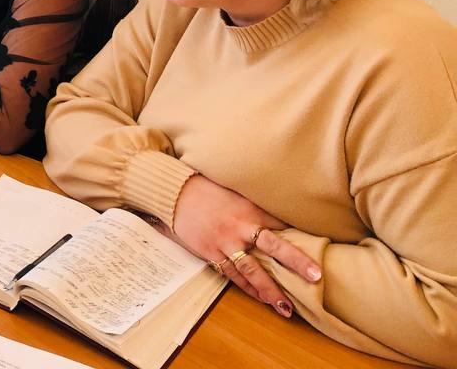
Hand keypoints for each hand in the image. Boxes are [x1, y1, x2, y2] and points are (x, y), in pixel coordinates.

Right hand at [168, 174, 322, 318]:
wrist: (176, 193)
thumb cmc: (206, 190)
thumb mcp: (235, 191)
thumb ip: (256, 205)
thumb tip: (278, 218)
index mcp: (249, 208)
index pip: (281, 223)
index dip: (300, 236)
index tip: (320, 247)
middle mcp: (240, 226)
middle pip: (274, 246)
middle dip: (296, 262)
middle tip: (316, 276)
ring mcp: (225, 242)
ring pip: (253, 269)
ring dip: (270, 290)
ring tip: (287, 307)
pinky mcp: (211, 252)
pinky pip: (233, 275)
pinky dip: (248, 288)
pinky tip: (261, 299)